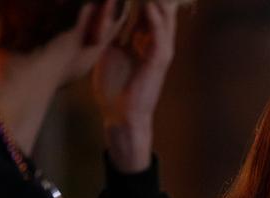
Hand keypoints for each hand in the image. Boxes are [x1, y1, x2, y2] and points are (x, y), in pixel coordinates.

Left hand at [93, 0, 180, 171]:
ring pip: (165, 22)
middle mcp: (155, 45)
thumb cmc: (114, 88)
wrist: (120, 115)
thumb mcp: (110, 52)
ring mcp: (159, 54)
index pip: (148, 11)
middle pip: (161, 13)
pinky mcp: (157, 64)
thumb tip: (104, 14)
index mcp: (144, 42)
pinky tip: (149, 6)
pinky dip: (155, 22)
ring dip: (160, 3)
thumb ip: (113, 33)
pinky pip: (159, 38)